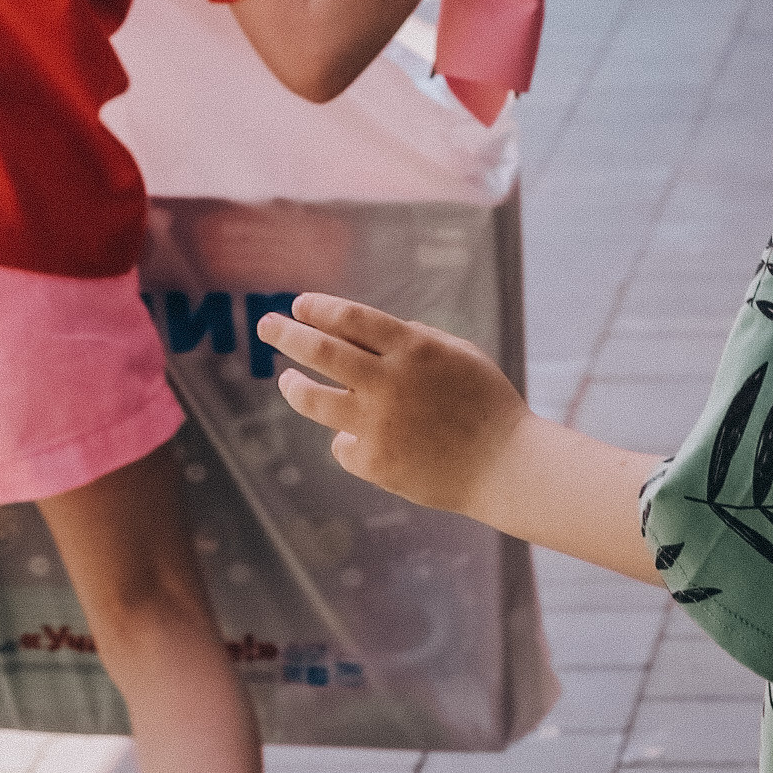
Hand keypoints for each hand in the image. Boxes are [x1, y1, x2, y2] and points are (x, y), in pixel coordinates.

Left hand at [268, 296, 529, 514]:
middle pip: (319, 350)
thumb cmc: (486, 405)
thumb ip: (415, 338)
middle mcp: (389, 382)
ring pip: (312, 398)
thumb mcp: (460, 355)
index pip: (350, 317)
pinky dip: (348, 439)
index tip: (299, 306)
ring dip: (293, 385)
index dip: (319, 309)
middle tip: (266, 325)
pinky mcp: (374, 462)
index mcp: (414, 348)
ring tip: (287, 380)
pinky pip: (342, 445)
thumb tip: (370, 331)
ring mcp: (378, 423)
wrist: (506, 467)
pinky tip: (361, 440)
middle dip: (285, 333)